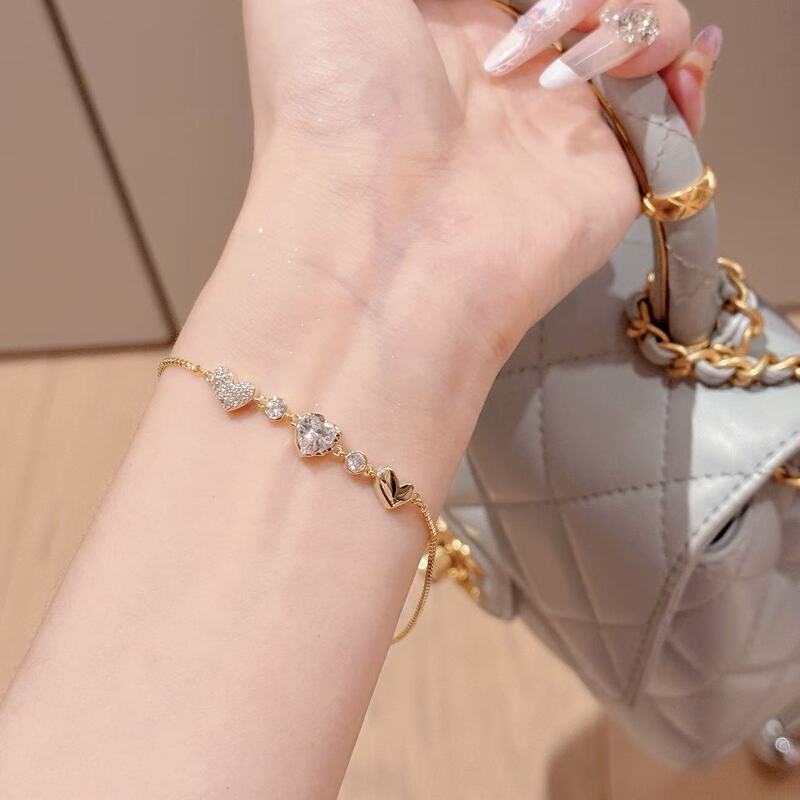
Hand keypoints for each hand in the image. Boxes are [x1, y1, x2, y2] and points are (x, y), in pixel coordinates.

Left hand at [240, 0, 703, 370]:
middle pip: (587, 1)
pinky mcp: (609, 168)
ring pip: (646, 27)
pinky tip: (672, 70)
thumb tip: (467, 1)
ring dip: (632, 11)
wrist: (377, 229)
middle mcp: (505, 63)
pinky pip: (675, 104)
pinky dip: (691, 70)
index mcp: (441, 15)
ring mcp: (559, 116)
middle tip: (538, 14)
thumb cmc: (329, 97)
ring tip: (571, 52)